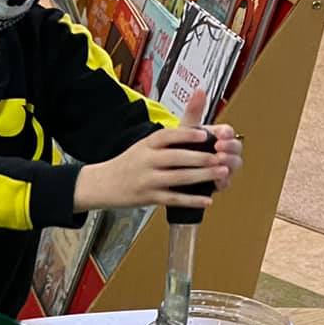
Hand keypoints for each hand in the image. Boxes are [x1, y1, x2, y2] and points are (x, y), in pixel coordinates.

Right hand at [74, 93, 241, 214]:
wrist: (101, 184)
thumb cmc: (129, 164)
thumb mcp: (143, 145)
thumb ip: (169, 138)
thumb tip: (196, 123)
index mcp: (146, 145)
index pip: (166, 136)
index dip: (186, 134)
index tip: (204, 133)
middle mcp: (146, 161)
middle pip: (176, 158)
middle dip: (201, 158)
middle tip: (222, 157)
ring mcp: (147, 180)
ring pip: (178, 178)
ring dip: (203, 176)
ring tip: (222, 173)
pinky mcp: (148, 198)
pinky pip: (173, 199)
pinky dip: (191, 200)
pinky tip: (207, 200)